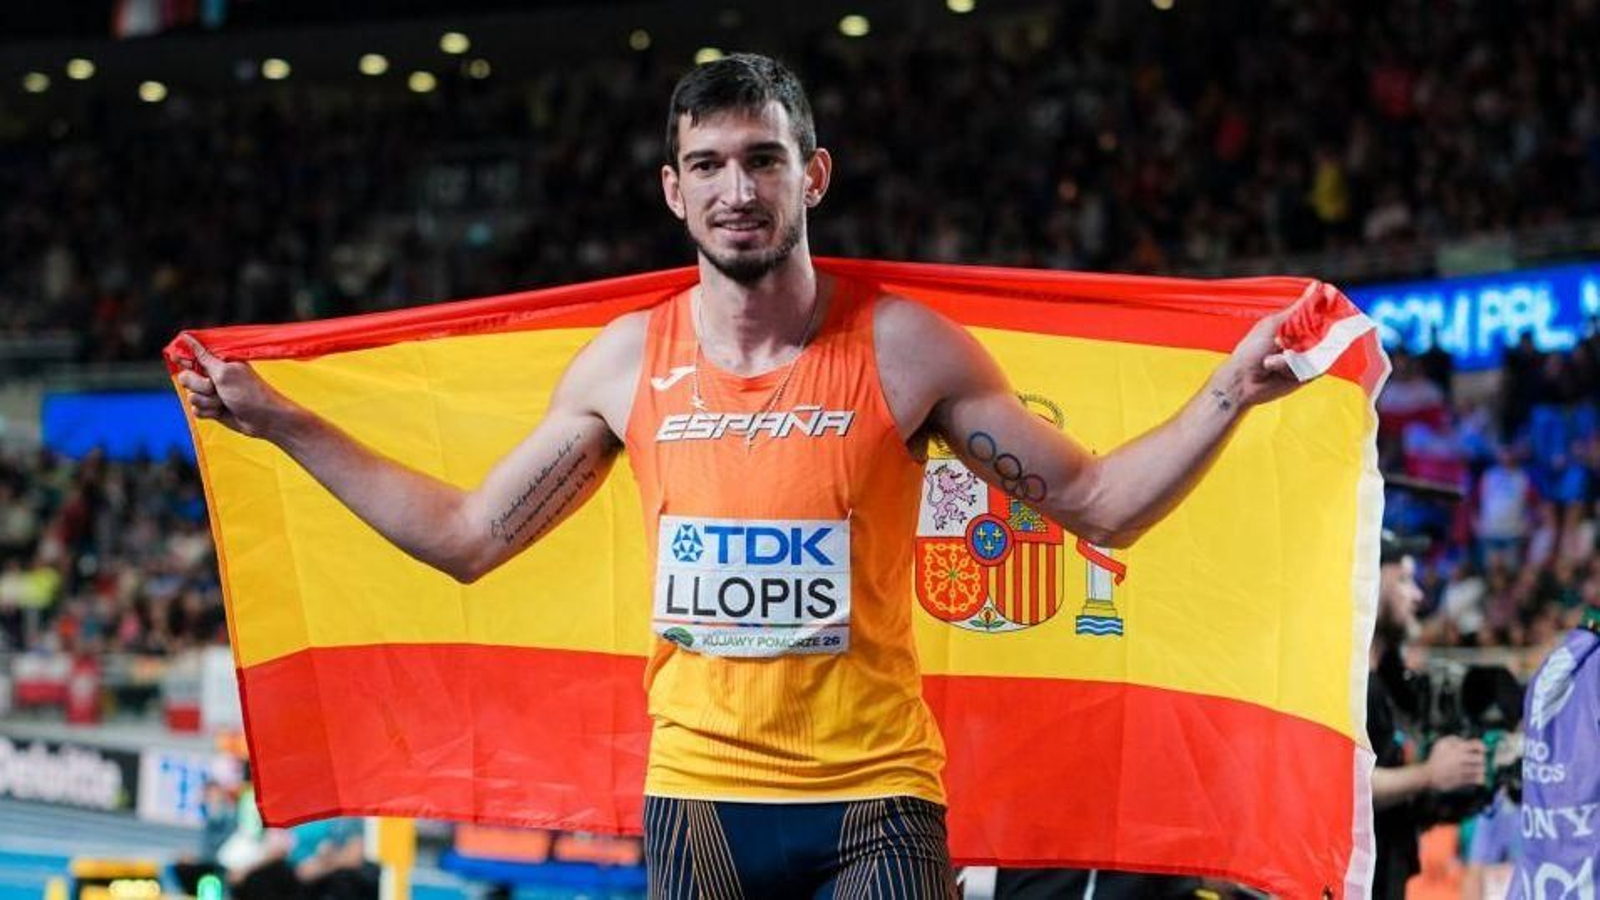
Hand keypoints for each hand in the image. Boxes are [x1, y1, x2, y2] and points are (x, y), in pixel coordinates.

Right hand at [176, 335, 295, 439]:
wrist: (264, 420)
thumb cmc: (249, 393)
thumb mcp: (225, 372)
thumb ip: (203, 357)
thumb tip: (187, 336)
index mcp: (218, 361)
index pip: (191, 354)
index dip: (183, 358)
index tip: (178, 360)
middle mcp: (213, 375)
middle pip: (185, 377)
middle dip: (198, 385)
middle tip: (214, 388)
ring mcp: (212, 393)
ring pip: (191, 396)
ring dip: (207, 401)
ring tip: (224, 402)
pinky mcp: (211, 408)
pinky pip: (196, 410)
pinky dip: (208, 412)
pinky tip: (222, 412)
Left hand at [1211, 282, 1327, 407]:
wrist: (1243, 381)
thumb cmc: (1251, 350)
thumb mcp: (1274, 324)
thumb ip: (1298, 309)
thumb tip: (1316, 285)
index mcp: (1296, 327)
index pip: (1321, 318)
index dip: (1328, 315)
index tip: (1334, 310)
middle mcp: (1304, 342)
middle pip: (1326, 335)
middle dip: (1313, 339)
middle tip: (1283, 345)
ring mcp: (1307, 359)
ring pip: (1321, 352)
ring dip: (1296, 357)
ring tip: (1271, 362)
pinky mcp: (1307, 375)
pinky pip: (1316, 369)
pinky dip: (1296, 369)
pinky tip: (1279, 372)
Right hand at [1425, 735, 1486, 792]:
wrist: (1429, 775)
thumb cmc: (1436, 758)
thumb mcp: (1441, 743)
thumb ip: (1454, 739)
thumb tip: (1467, 741)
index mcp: (1457, 749)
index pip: (1477, 745)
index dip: (1482, 747)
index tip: (1483, 749)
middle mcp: (1461, 759)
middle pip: (1481, 758)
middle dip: (1482, 759)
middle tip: (1479, 760)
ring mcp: (1462, 771)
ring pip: (1481, 770)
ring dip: (1480, 769)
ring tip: (1476, 769)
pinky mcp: (1463, 781)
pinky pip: (1478, 780)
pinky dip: (1479, 778)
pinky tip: (1475, 777)